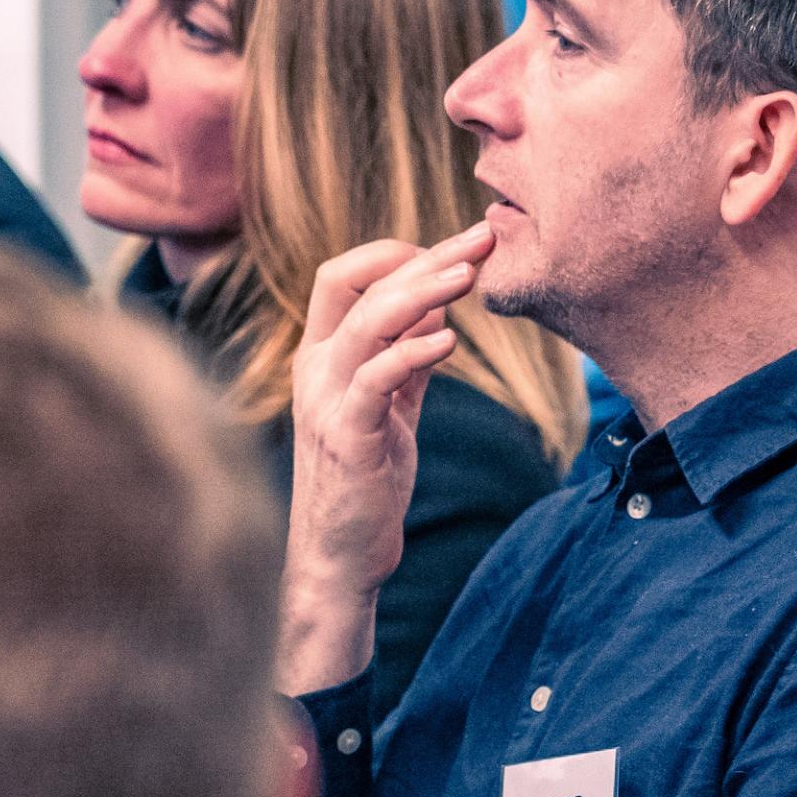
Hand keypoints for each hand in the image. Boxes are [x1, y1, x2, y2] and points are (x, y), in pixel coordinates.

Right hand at [278, 225, 493, 694]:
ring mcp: (324, 402)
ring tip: (471, 275)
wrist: (340, 558)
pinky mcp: (346, 438)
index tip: (454, 249)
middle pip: (355, 283)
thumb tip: (437, 305)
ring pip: (364, 322)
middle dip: (424, 255)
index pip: (342, 274)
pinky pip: (375, 380)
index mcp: (320, 356)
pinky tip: (451, 341)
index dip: (396, 252)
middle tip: (482, 239)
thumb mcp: (390, 409)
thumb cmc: (366, 483)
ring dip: (422, 291)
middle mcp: (313, 369)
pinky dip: (413, 353)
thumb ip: (406, 358)